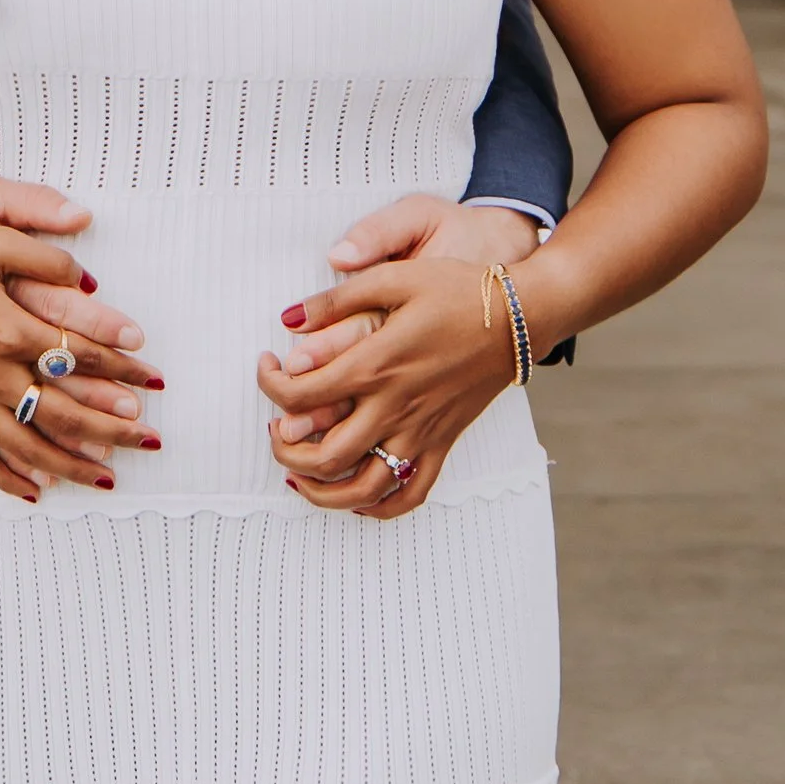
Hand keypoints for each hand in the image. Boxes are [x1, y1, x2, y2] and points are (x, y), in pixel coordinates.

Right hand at [0, 206, 161, 503]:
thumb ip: (44, 256)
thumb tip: (88, 280)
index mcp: (7, 327)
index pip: (78, 353)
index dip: (120, 364)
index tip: (152, 375)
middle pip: (63, 411)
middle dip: (112, 427)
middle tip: (149, 437)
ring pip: (28, 445)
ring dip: (72, 464)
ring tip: (109, 479)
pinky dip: (8, 478)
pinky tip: (36, 490)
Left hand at [258, 221, 541, 517]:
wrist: (517, 317)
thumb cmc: (457, 290)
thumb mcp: (395, 276)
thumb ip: (338, 298)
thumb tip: (289, 318)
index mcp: (376, 364)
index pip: (301, 394)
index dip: (270, 385)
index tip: (267, 367)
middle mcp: (395, 407)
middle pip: (323, 455)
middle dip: (284, 449)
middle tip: (274, 427)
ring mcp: (420, 432)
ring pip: (362, 489)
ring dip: (321, 491)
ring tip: (299, 473)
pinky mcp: (442, 444)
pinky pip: (409, 495)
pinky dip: (377, 507)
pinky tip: (356, 496)